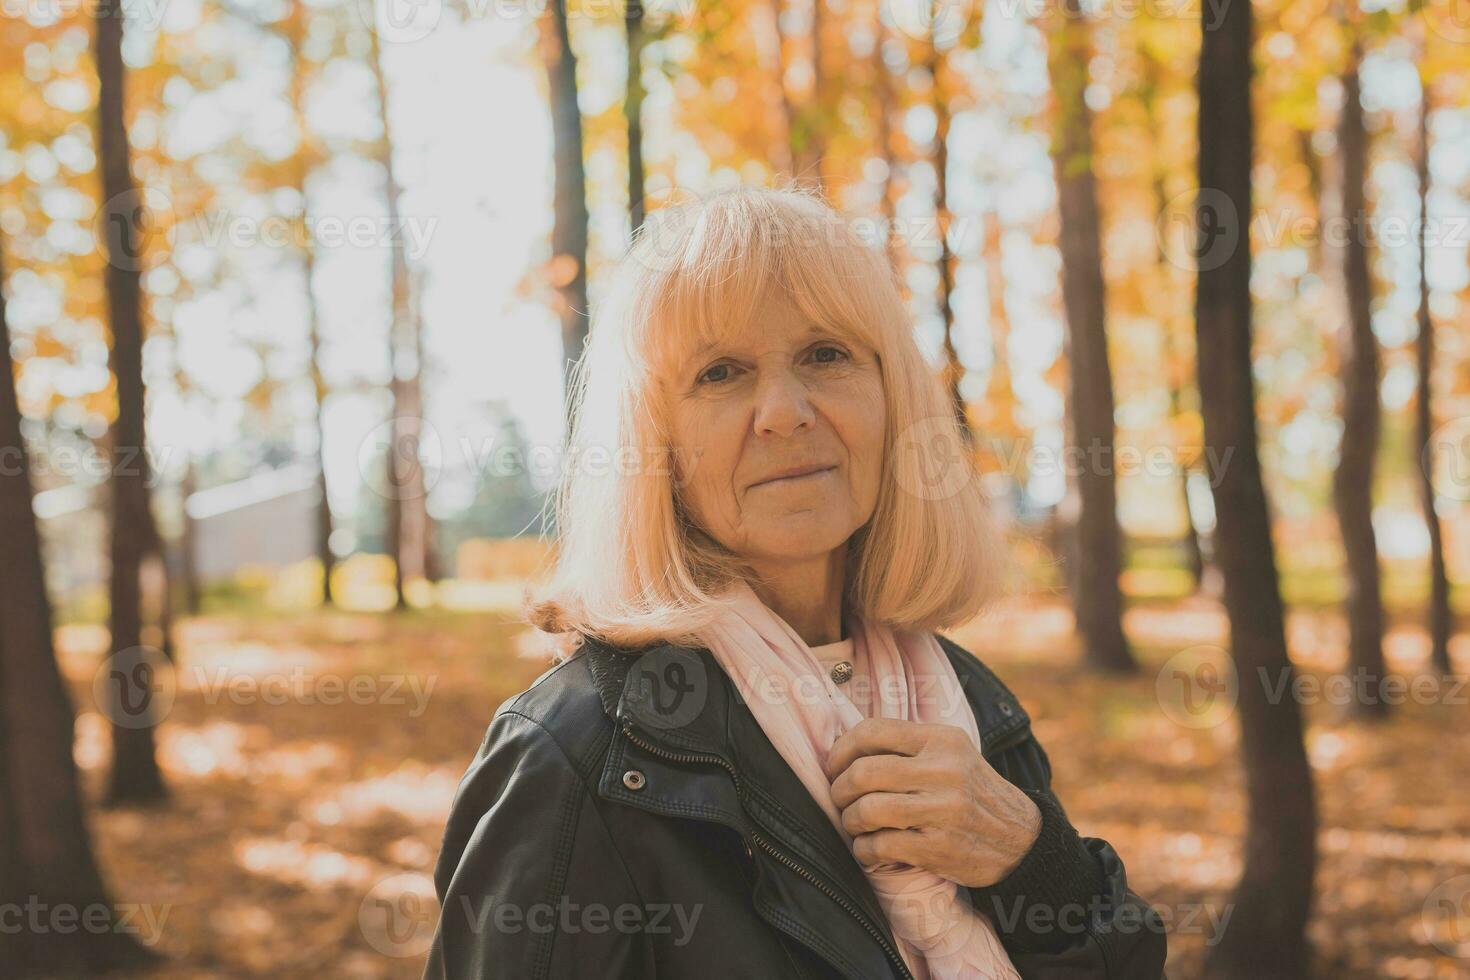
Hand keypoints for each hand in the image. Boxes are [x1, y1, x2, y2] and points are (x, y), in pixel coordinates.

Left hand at [826, 717, 1042, 888]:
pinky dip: (864, 850)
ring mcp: (942, 811)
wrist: (1021, 839)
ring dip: (849, 821)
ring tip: (854, 824)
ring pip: (867, 810)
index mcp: (941, 739)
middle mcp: (943, 771)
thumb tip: (845, 749)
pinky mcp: (939, 848)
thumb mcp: (952, 754)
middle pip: (863, 773)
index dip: (841, 750)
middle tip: (840, 799)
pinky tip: (869, 849)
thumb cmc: (973, 792)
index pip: (872, 731)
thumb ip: (908, 746)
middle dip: (839, 789)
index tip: (834, 766)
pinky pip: (880, 847)